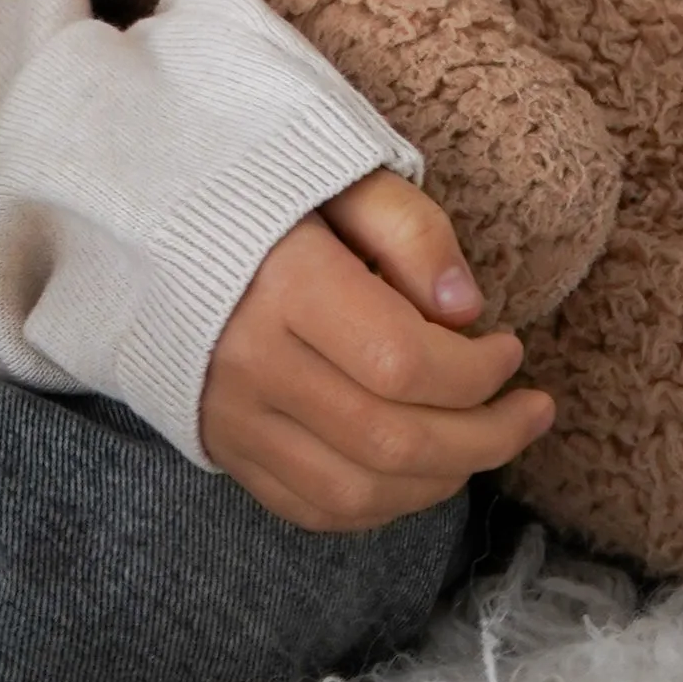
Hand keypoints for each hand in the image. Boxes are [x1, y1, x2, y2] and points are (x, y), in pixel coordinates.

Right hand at [200, 169, 555, 529]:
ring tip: (489, 443)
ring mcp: (232, 417)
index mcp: (284, 285)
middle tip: (533, 412)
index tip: (511, 348)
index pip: (402, 362)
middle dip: (484, 438)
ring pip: (353, 491)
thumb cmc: (263, 184)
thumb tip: (468, 309)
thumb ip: (410, 231)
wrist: (149, 214)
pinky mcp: (222, 447)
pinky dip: (380, 505)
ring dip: (441, 481)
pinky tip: (423, 473)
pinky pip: (309, 507)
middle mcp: (252, 364)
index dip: (474, 371)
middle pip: (388, 439)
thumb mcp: (342, 174)